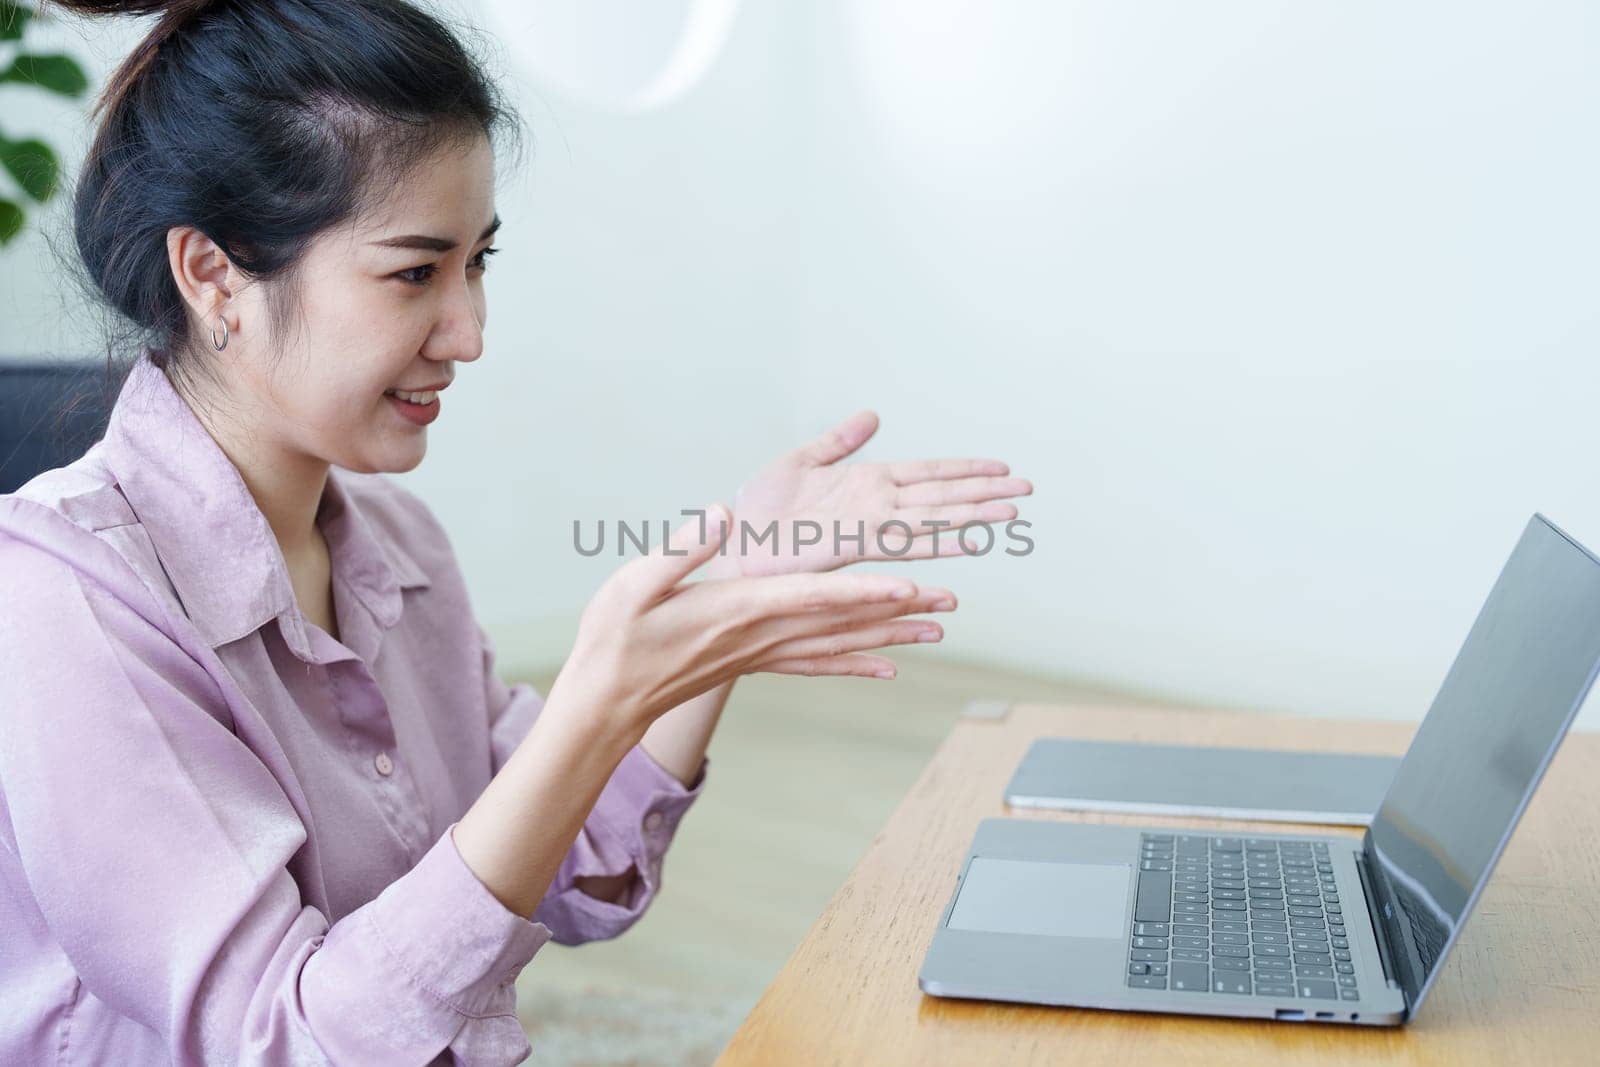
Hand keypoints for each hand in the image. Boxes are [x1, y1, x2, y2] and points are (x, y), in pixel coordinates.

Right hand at [546, 504, 956, 741]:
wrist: (605, 702)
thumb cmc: (614, 639)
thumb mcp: (633, 584)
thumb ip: (681, 549)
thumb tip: (723, 514)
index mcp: (737, 609)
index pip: (813, 597)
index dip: (862, 590)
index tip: (906, 583)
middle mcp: (760, 636)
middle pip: (843, 621)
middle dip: (899, 610)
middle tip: (949, 601)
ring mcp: (760, 654)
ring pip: (839, 644)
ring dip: (891, 636)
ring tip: (938, 629)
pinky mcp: (755, 664)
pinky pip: (817, 665)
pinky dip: (856, 664)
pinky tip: (887, 668)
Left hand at [727, 410, 1031, 575]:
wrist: (735, 542)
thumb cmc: (759, 509)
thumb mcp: (800, 461)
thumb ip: (839, 440)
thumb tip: (873, 415)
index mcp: (867, 481)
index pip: (927, 472)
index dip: (964, 470)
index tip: (1001, 467)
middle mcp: (877, 503)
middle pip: (943, 494)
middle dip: (986, 492)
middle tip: (1029, 488)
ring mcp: (870, 523)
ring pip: (935, 517)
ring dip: (975, 514)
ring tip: (1014, 511)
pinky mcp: (855, 542)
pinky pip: (907, 541)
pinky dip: (940, 542)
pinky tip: (970, 541)